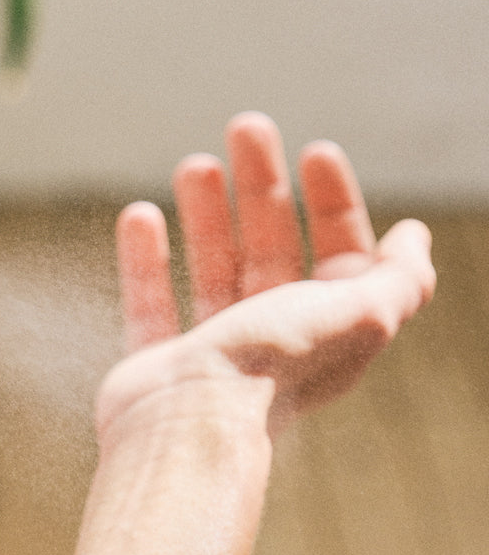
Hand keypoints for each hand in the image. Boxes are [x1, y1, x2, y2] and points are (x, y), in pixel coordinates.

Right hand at [97, 112, 435, 445]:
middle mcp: (272, 337)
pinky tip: (140, 214)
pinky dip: (146, 259)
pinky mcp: (161, 360)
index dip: (333, 202)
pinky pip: (151, 299)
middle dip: (263, 187)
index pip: (340, 254)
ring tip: (194, 163)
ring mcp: (212, 349)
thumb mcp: (359, 316)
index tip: (315, 152)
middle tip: (246, 128)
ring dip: (206, 214)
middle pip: (271, 248)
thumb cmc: (269, 368)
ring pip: (212, 268)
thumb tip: (414, 238)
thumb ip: (401, 279)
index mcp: (325, 328)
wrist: (186, 425)